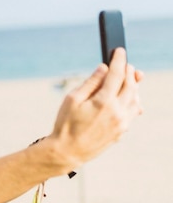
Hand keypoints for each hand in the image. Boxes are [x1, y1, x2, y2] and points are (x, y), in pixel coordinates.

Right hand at [48, 48, 142, 172]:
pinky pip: (133, 113)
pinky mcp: (121, 132)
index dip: (119, 60)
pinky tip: (129, 98)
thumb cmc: (65, 125)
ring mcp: (122, 123)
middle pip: (131, 85)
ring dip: (133, 87)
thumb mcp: (72, 99)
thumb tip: (103, 68)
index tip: (120, 51)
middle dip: (129, 71)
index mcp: (103, 102)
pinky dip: (133, 101)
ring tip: (128, 79)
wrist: (67, 151)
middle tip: (125, 64)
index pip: (117, 74)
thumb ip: (90, 82)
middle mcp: (117, 112)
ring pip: (136, 99)